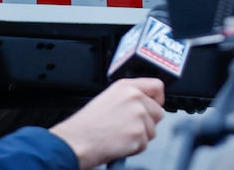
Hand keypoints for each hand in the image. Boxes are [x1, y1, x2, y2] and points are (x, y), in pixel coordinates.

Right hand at [50, 77, 165, 169]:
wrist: (76, 141)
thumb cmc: (87, 124)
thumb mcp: (108, 98)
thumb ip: (130, 97)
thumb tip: (146, 104)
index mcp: (126, 87)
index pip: (157, 86)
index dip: (158, 99)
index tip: (155, 105)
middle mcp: (135, 98)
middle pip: (158, 112)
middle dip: (147, 123)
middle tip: (128, 128)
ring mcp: (138, 116)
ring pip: (152, 130)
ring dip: (140, 137)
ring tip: (119, 136)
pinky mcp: (138, 134)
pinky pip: (144, 144)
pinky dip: (134, 148)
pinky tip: (119, 144)